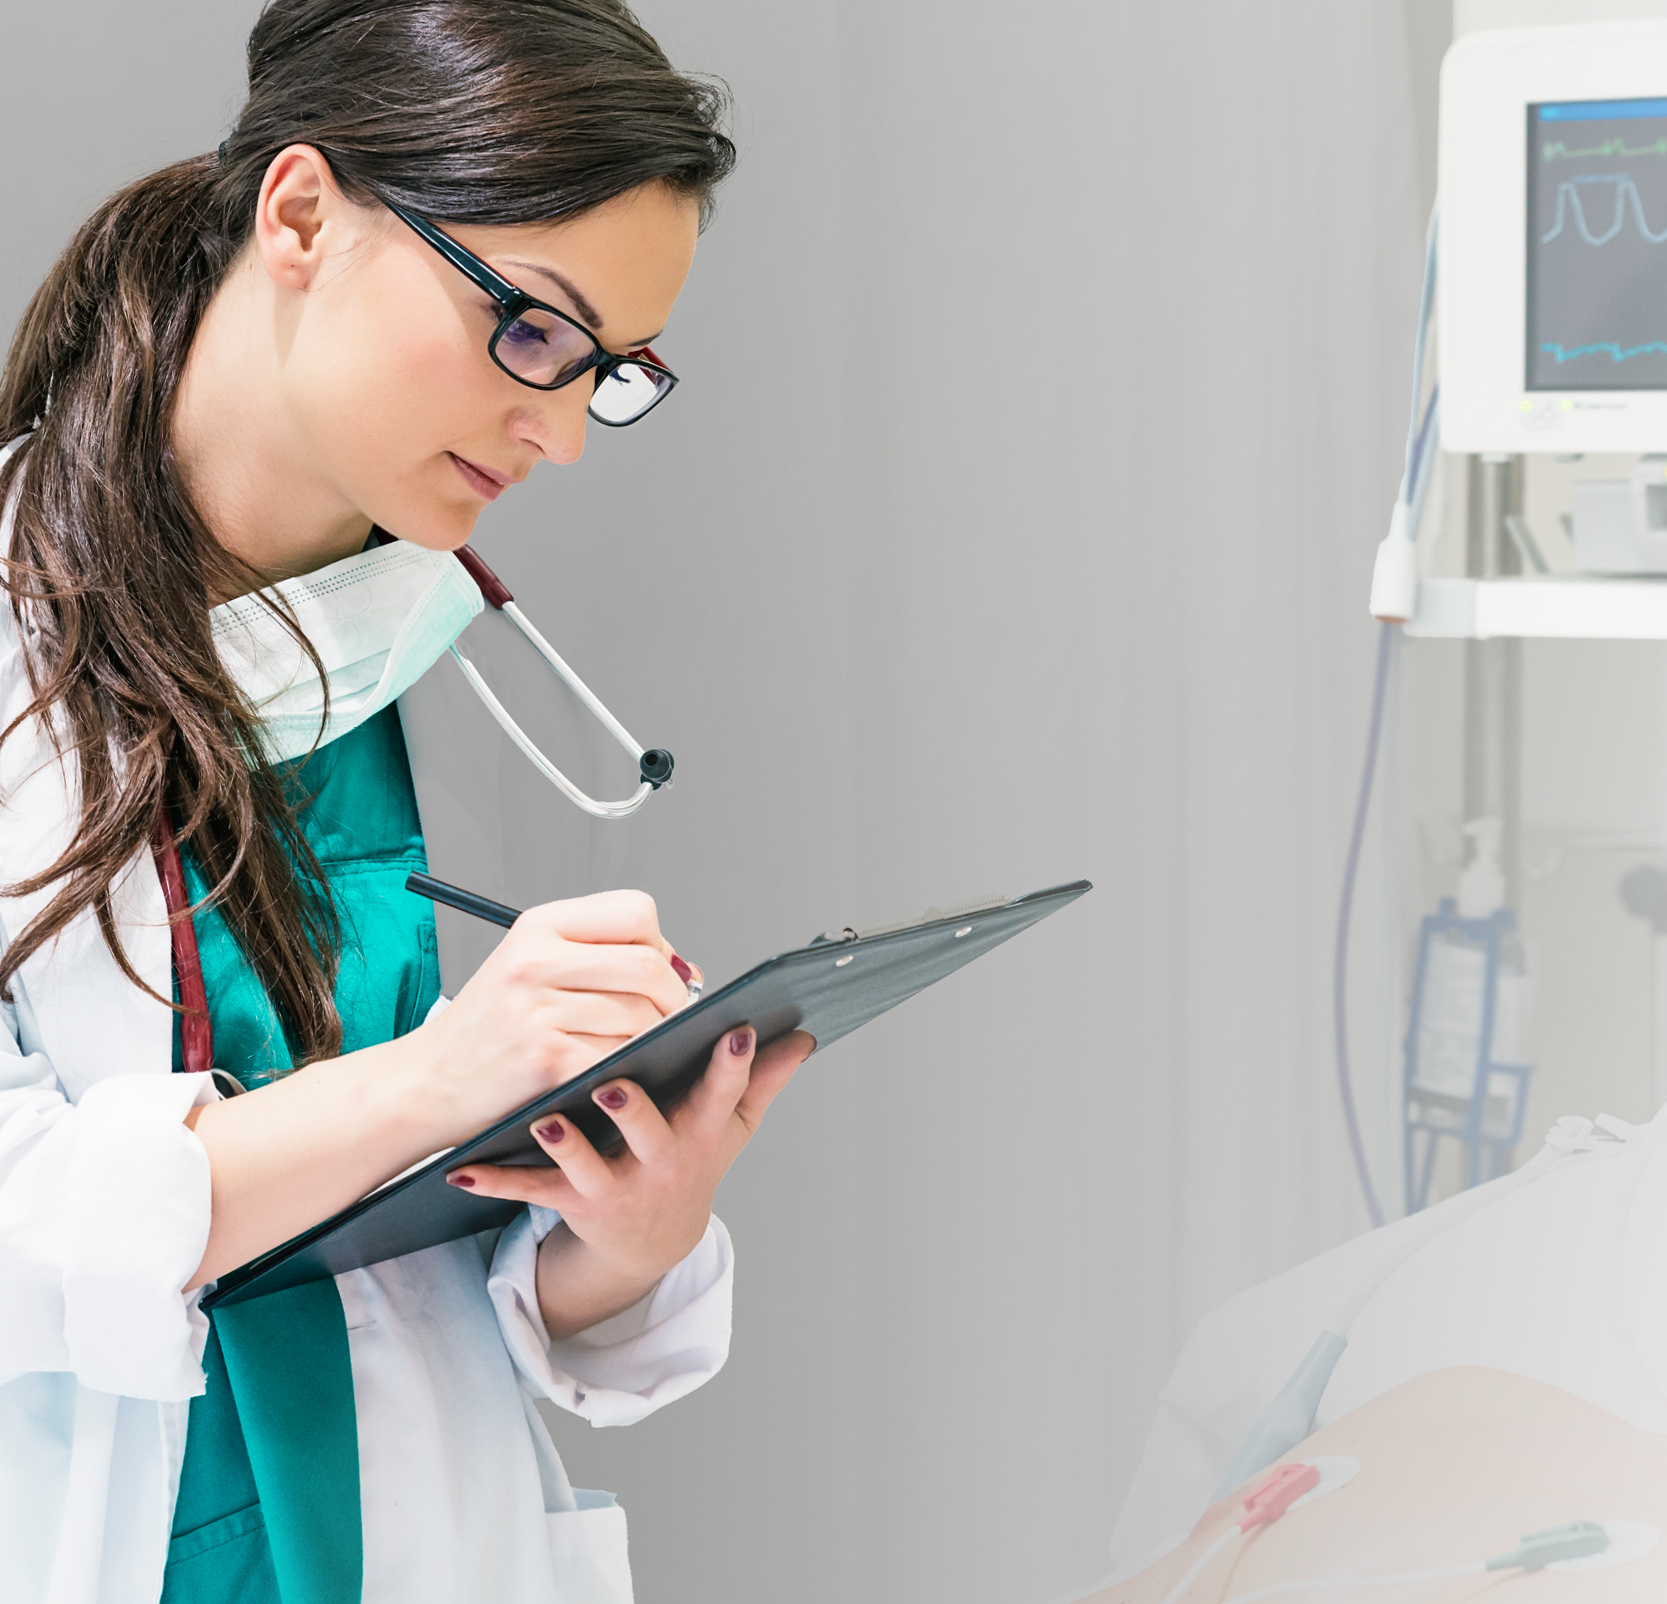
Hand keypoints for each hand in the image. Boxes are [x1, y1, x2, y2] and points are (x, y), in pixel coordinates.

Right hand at [419, 889, 690, 1143]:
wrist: (427, 1082)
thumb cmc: (488, 1027)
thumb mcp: (532, 967)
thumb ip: (600, 956)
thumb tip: (685, 968)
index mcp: (538, 925)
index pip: (636, 911)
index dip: (660, 943)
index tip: (658, 971)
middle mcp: (536, 960)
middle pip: (647, 964)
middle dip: (672, 997)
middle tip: (666, 1018)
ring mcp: (537, 1010)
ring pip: (641, 1015)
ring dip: (652, 1038)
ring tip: (630, 1047)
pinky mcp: (544, 1059)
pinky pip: (619, 1056)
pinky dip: (628, 1067)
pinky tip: (611, 1071)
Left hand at [447, 1024, 815, 1337]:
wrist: (648, 1241)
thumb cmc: (688, 1160)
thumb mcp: (731, 1128)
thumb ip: (763, 1081)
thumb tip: (805, 1036)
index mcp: (700, 1133)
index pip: (722, 1094)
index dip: (731, 1065)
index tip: (735, 1028)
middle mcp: (661, 1162)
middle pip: (652, 1134)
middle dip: (636, 1111)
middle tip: (617, 1080)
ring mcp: (615, 1186)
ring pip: (587, 1165)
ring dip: (567, 1144)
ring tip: (546, 1120)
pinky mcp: (571, 1202)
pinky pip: (530, 1190)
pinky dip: (495, 1179)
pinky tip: (464, 1165)